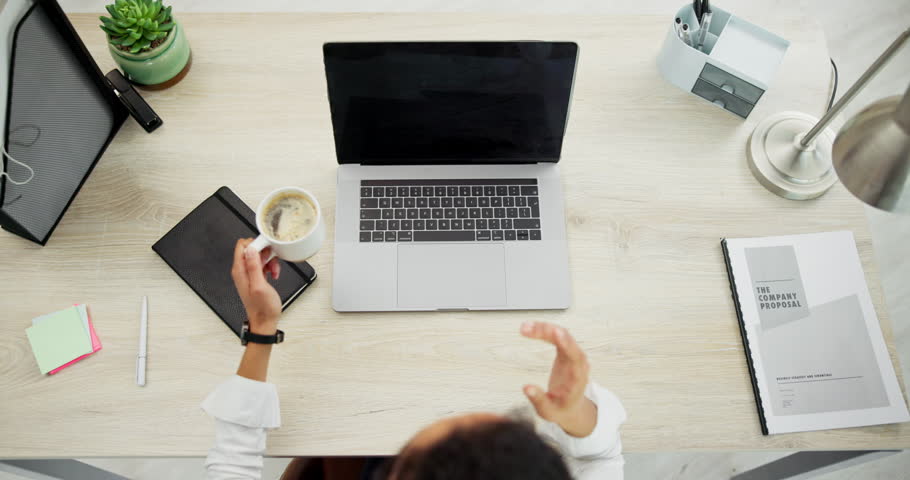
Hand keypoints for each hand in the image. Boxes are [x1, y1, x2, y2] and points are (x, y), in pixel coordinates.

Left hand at [231, 238, 281, 334]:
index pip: (242, 246)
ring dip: (270, 260)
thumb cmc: (262, 308)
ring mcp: (249, 274)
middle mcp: (242, 271)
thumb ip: (254, 267)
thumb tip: (250, 250)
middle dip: (265, 252)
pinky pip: (263, 264)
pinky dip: (270, 266)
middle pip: (252, 249)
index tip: (266, 249)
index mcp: (240, 271)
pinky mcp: (256, 277)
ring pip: (259, 256)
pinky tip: (274, 274)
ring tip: (274, 270)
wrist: (264, 320)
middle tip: (272, 261)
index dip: (255, 244)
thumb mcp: (259, 286)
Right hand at [521, 321, 596, 437]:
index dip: (566, 343)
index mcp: (577, 378)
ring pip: (561, 335)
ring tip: (524, 328)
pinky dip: (544, 331)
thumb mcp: (548, 411)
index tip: (556, 332)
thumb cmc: (561, 409)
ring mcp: (572, 355)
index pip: (575, 357)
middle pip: (567, 341)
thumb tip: (526, 388)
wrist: (571, 407)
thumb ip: (539, 400)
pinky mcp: (566, 351)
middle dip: (548, 331)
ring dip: (544, 328)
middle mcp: (578, 363)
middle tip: (527, 328)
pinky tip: (530, 329)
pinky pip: (557, 336)